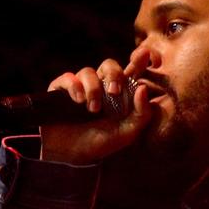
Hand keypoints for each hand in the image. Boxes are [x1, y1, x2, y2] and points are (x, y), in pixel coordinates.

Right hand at [41, 58, 159, 163]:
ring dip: (93, 88)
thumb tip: (143, 88)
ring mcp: (80, 87)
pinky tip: (78, 101)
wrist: (71, 155)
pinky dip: (74, 87)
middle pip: (110, 65)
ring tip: (92, 109)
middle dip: (114, 75)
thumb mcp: (127, 133)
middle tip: (114, 92)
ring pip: (88, 71)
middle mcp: (100, 86)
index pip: (131, 71)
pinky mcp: (61, 89)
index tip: (147, 53)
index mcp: (119, 95)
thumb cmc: (100, 144)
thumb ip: (142, 114)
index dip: (140, 59)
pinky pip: (69, 77)